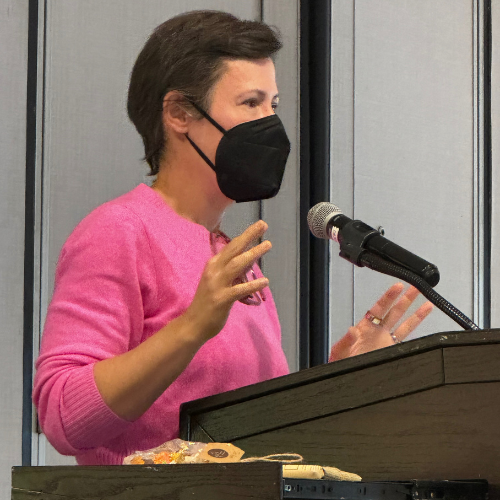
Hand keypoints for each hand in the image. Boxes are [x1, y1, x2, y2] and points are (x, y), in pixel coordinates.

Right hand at [185, 220, 270, 341]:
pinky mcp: (221, 299)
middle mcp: (214, 271)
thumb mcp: (218, 281)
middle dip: (249, 236)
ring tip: (267, 245)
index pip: (231, 246)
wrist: (193, 324)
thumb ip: (232, 271)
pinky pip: (239, 290)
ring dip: (253, 254)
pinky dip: (253, 285)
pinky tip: (265, 281)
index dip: (246, 235)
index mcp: (213, 265)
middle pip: (234, 249)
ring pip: (237, 265)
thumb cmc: (208, 302)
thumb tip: (250, 260)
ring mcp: (217, 284)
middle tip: (264, 224)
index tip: (259, 225)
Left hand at [329, 283, 432, 360]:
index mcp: (365, 328)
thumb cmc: (341, 363)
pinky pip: (406, 339)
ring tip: (427, 303)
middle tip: (416, 287)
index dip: (389, 297)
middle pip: (395, 312)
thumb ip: (346, 341)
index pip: (379, 308)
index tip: (398, 287)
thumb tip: (351, 330)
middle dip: (406, 299)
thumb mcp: (340, 351)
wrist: (346, 380)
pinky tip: (422, 326)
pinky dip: (415, 332)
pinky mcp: (392, 352)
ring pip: (404, 325)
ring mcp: (386, 342)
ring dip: (416, 314)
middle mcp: (378, 333)